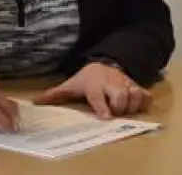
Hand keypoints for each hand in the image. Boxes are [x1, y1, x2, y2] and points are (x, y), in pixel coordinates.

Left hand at [33, 62, 151, 118]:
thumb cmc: (85, 80)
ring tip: (123, 111)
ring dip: (131, 107)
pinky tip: (135, 106)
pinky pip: (146, 96)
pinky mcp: (137, 86)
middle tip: (113, 113)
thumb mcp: (70, 86)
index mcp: (93, 85)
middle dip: (119, 108)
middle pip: (120, 97)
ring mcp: (126, 85)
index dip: (102, 106)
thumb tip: (35, 102)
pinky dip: (143, 103)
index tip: (106, 117)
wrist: (104, 65)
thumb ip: (54, 95)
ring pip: (135, 97)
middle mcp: (111, 84)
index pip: (98, 96)